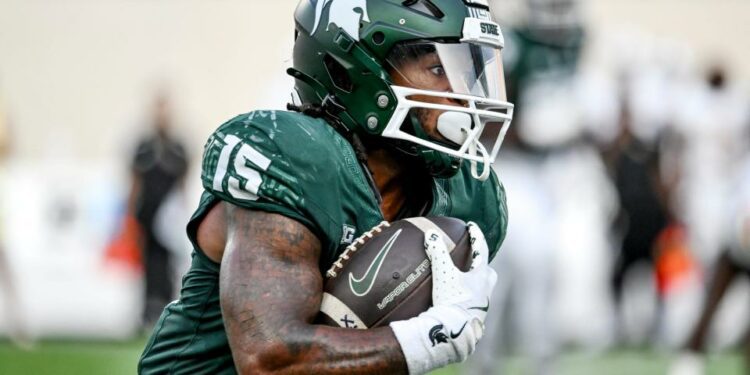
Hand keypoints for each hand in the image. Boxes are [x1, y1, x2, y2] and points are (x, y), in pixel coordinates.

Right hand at [389, 222, 497, 373]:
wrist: (455, 332)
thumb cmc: (452, 300)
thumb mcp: (443, 274)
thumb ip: (437, 252)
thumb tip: (430, 234)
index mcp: (481, 276)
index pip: (481, 250)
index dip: (476, 236)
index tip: (472, 226)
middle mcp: (485, 291)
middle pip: (489, 274)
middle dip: (482, 266)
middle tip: (473, 261)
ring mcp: (482, 307)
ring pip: (483, 291)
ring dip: (476, 284)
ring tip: (463, 283)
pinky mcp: (475, 320)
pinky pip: (474, 306)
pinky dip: (467, 300)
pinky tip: (456, 303)